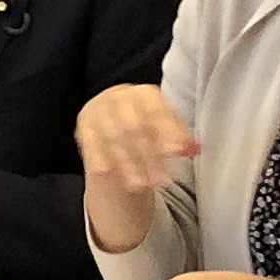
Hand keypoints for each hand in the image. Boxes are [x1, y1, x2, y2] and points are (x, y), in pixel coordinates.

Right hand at [78, 83, 198, 258]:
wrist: (112, 116)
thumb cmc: (146, 124)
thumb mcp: (165, 129)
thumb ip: (180, 138)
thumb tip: (195, 149)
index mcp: (144, 93)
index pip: (157, 112)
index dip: (169, 132)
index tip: (178, 153)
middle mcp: (119, 97)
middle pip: (135, 127)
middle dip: (150, 156)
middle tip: (162, 181)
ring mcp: (99, 110)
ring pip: (114, 138)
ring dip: (128, 163)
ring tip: (141, 186)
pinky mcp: (83, 125)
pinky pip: (91, 143)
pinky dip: (99, 158)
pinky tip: (107, 174)